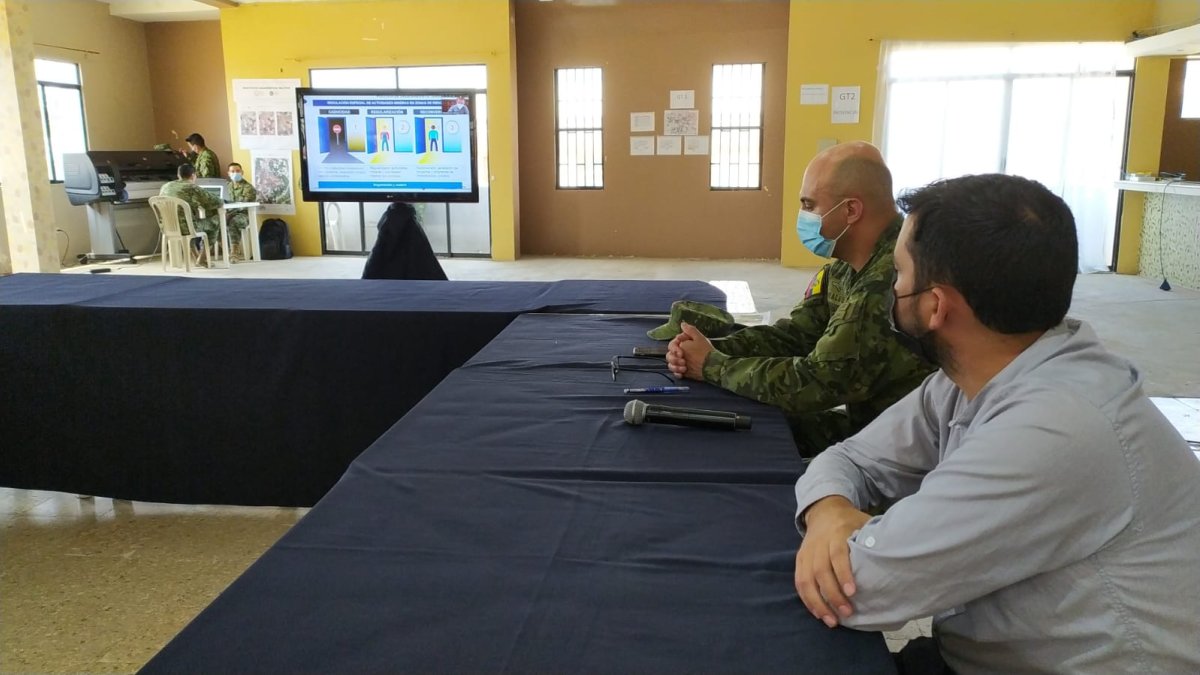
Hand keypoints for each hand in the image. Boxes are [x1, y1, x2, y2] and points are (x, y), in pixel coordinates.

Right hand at [666, 322, 712, 379]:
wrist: (712, 366)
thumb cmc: (705, 351)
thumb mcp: (699, 338)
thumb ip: (690, 330)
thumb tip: (682, 323)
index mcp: (684, 344)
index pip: (672, 345)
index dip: (674, 349)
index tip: (680, 353)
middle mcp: (681, 353)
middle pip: (669, 355)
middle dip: (674, 359)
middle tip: (683, 361)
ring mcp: (682, 362)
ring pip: (671, 364)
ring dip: (675, 366)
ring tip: (684, 368)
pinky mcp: (684, 371)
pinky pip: (676, 372)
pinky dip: (677, 373)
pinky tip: (682, 373)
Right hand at [795, 496, 870, 627]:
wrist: (824, 510)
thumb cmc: (850, 521)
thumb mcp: (864, 523)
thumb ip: (874, 539)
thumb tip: (895, 560)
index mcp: (836, 533)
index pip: (837, 555)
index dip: (843, 574)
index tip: (852, 593)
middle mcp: (818, 543)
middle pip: (820, 571)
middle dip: (832, 595)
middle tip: (847, 613)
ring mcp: (807, 552)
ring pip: (806, 579)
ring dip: (818, 602)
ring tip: (831, 621)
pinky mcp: (800, 559)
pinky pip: (799, 581)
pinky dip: (806, 599)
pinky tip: (818, 613)